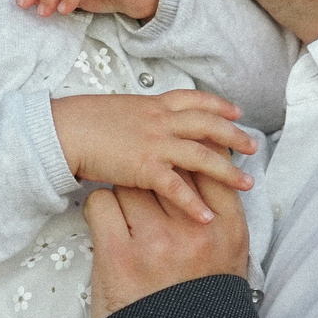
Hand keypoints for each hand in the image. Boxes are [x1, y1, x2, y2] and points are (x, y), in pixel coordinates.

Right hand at [52, 91, 255, 223]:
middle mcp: (160, 120)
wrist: (64, 130)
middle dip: (234, 135)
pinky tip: (206, 217)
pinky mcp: (145, 167)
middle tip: (253, 146)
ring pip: (202, 155)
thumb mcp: (117, 111)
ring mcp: (155, 143)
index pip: (193, 100)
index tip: (235, 111)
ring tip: (247, 182)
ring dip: (228, 171)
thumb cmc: (82, 121)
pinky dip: (194, 204)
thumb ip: (138, 117)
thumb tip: (145, 125)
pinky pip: (177, 188)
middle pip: (208, 125)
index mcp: (153, 105)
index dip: (218, 106)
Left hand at [87, 173, 249, 317]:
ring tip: (129, 215)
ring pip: (132, 182)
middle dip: (155, 174)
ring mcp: (156, 241)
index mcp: (228, 228)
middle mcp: (195, 230)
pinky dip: (101, 209)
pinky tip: (108, 226)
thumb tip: (206, 164)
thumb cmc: (198, 298)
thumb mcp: (228, 254)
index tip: (175, 159)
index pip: (210, 165)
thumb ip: (219, 211)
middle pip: (168, 169)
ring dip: (127, 192)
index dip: (188, 155)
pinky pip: (101, 202)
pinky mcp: (118, 254)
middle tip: (146, 189)